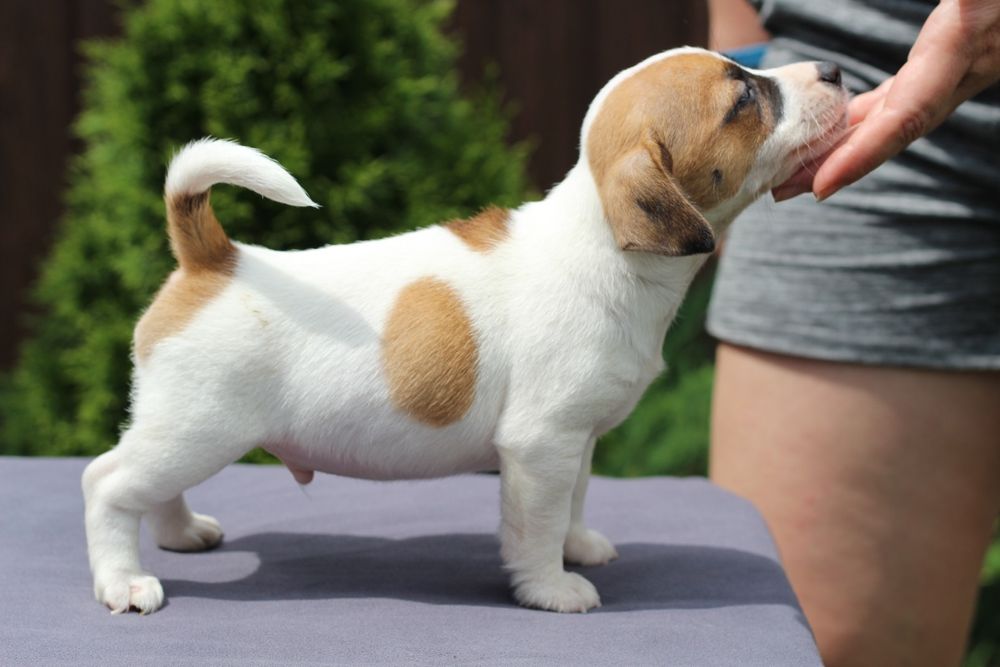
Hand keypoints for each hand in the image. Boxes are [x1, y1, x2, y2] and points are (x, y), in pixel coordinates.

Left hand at [773, 0, 999, 201]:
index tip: (822, 186)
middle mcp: (963, 65)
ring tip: (796, 170)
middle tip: (783, 190)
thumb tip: (958, 6)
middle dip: (839, 165)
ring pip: (898, 118)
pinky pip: (906, 95)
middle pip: (893, 131)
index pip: (907, 114)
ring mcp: (961, 64)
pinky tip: (837, 126)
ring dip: (848, 146)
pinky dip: (869, 116)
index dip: (864, 154)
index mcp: (963, 43)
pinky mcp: (954, 53)